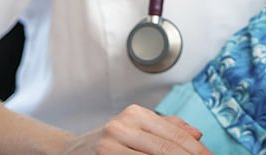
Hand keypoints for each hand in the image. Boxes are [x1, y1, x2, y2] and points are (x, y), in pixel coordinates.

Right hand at [62, 104, 211, 153]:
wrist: (68, 152)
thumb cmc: (108, 142)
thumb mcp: (136, 128)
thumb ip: (167, 128)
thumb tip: (197, 134)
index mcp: (135, 114)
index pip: (174, 134)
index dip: (195, 150)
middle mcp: (122, 125)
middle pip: (165, 148)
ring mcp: (109, 144)